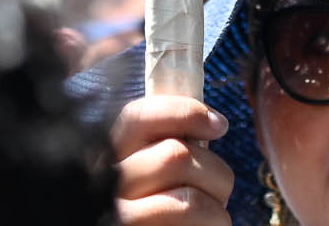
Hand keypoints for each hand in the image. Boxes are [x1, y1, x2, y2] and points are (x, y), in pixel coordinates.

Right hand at [112, 95, 235, 225]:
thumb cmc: (157, 212)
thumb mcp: (149, 173)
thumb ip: (165, 147)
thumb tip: (213, 123)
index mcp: (108, 157)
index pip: (138, 116)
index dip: (185, 113)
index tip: (220, 126)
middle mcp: (108, 187)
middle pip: (176, 155)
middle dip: (216, 171)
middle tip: (221, 190)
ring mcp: (123, 219)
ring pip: (189, 201)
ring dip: (218, 210)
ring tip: (215, 217)